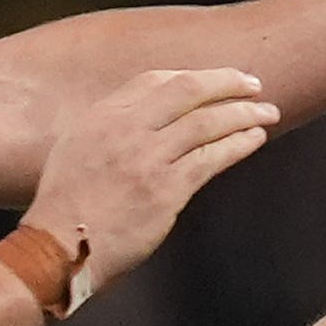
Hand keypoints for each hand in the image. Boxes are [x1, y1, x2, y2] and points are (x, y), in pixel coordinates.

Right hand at [21, 68, 277, 308]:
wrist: (58, 247)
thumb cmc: (64, 207)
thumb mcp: (74, 149)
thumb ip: (110, 129)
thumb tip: (149, 121)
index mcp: (102, 116)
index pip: (154, 80)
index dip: (191, 78)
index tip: (214, 81)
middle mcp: (126, 129)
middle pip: (188, 89)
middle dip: (227, 82)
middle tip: (253, 83)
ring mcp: (148, 158)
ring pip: (207, 122)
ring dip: (243, 114)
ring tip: (267, 112)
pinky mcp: (166, 190)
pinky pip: (212, 158)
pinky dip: (238, 145)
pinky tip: (255, 139)